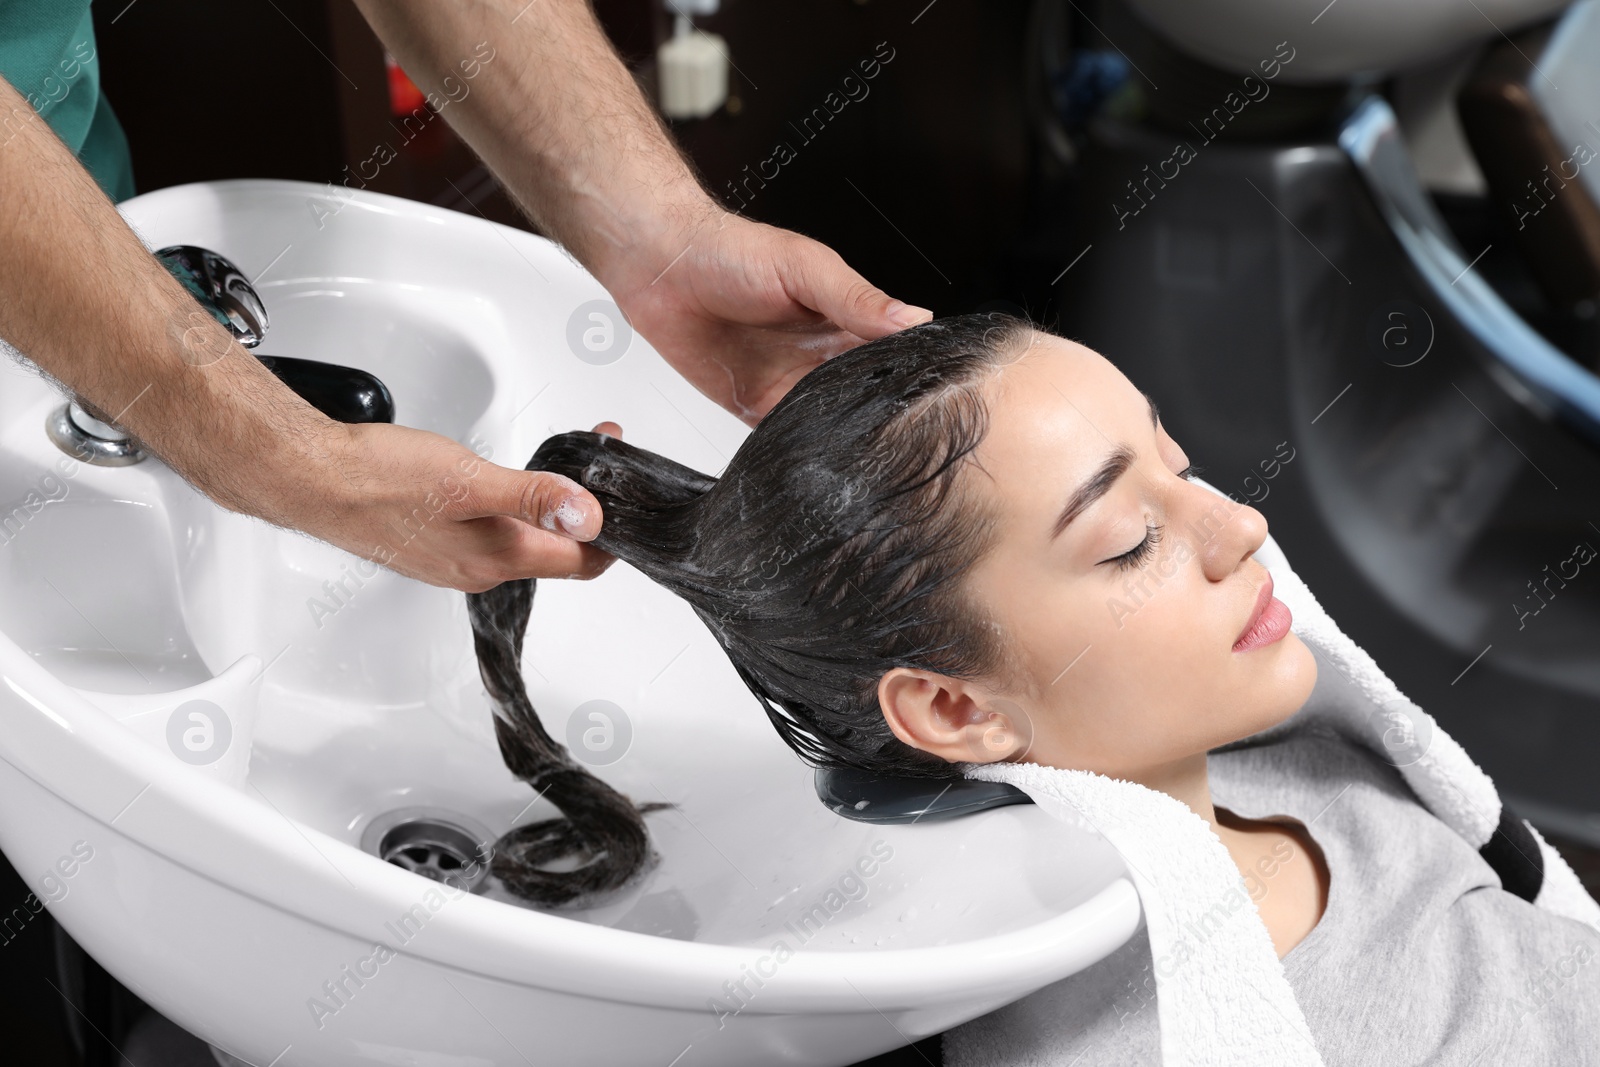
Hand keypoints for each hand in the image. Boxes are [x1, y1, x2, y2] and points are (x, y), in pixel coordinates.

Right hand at [278, 419, 625, 591]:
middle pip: (561, 552)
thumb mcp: (468, 479)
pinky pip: (496, 533)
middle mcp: (481, 569)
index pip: (584, 562)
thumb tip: (588, 515)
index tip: (624, 485)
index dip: (614, 526)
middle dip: (590, 510)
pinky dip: (520, 508)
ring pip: (528, 541)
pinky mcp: (436, 542)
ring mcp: (457, 559)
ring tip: (571, 464)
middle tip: (603, 461)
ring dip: (556, 506)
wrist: (310, 478)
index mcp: (497, 559)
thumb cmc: (377, 478)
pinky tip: (514, 482)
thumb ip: (532, 496)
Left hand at [605, 202, 931, 426]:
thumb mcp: (805, 269)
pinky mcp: (757, 406)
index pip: (894, 356)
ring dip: (844, 438)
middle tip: (901, 442)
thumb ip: (856, 300)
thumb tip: (916, 319)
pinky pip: (787, 436)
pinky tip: (815, 458)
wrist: (660, 268)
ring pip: (832, 422)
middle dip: (881, 418)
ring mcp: (792, 383)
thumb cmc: (731, 251)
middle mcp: (825, 354)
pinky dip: (800, 448)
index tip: (931, 402)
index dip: (912, 378)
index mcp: (846, 318)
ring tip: (865, 459)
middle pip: (866, 396)